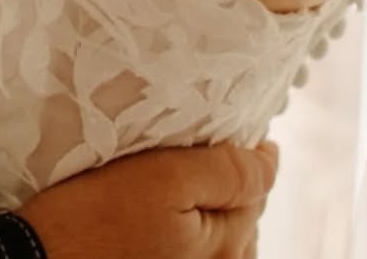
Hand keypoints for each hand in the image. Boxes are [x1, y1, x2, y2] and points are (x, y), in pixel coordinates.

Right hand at [0, 143, 277, 258]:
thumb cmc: (95, 218)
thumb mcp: (164, 179)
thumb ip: (226, 172)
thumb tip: (272, 158)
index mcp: (228, 246)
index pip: (258, 182)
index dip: (241, 145)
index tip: (212, 120)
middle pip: (242, 211)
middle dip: (227, 177)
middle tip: (188, 142)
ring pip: (220, 232)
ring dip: (207, 202)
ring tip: (172, 174)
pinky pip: (194, 249)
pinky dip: (187, 222)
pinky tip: (156, 209)